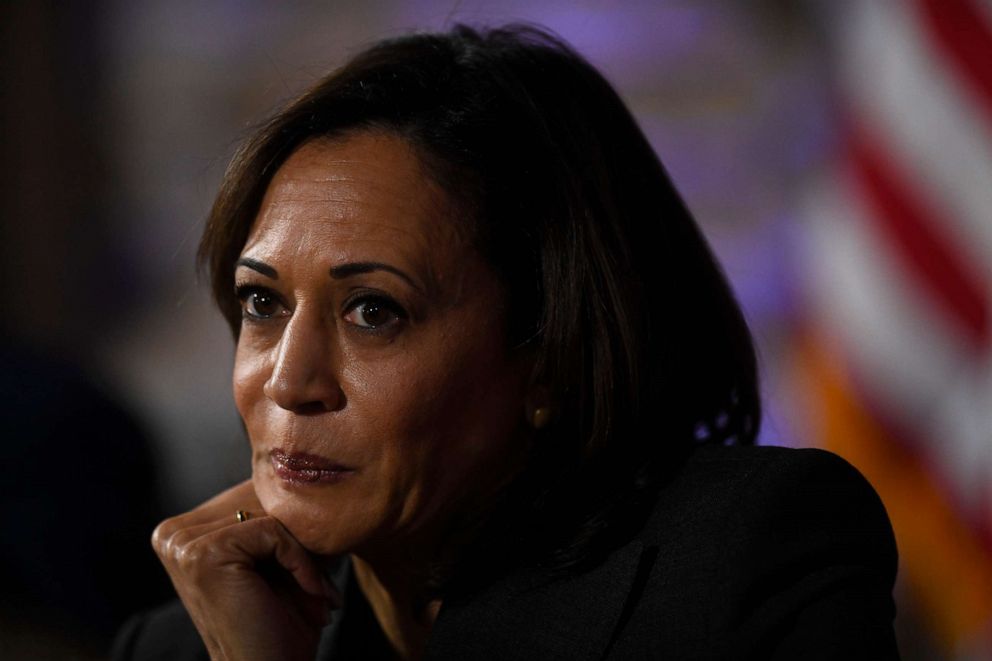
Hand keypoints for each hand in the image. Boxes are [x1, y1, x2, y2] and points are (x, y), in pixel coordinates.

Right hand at [152, 479, 339, 659]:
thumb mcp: (278, 558)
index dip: (291, 530)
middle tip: (318, 589)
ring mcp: (181, 543)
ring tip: (314, 595)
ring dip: (304, 557)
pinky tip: (310, 595)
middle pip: (260, 502)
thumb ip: (275, 514)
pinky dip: (303, 564)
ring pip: (270, 515)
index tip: (311, 575)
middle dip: (299, 542)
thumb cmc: (280, 623)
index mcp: (180, 531)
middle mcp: (171, 534)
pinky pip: (275, 531)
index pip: (252, 497)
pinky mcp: (202, 552)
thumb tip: (300, 460)